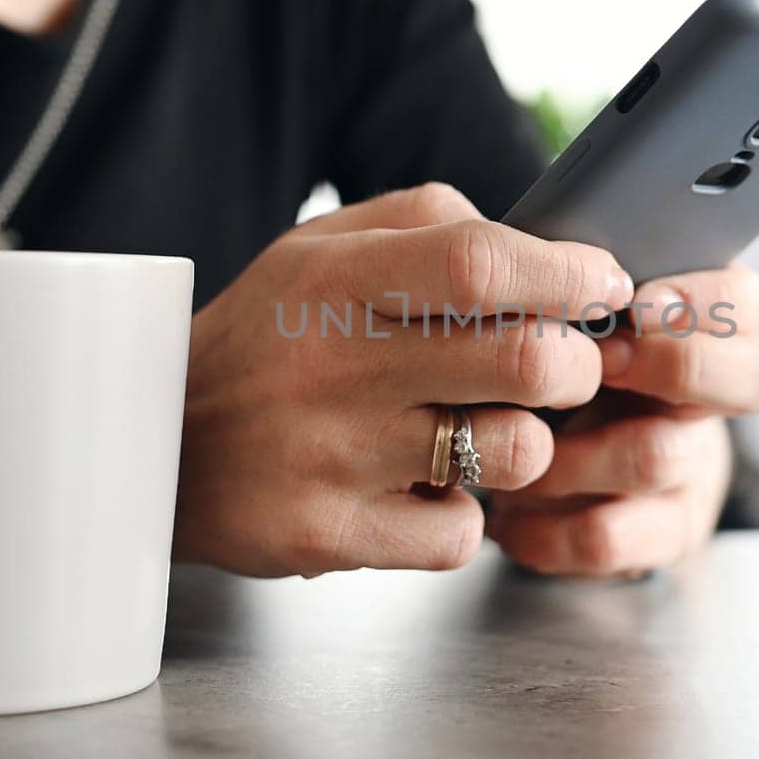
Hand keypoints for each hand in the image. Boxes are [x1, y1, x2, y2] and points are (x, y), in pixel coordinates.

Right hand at [173, 184, 633, 577]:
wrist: (156, 447)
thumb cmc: (265, 337)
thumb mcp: (320, 248)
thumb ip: (429, 224)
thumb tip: (543, 249)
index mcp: (336, 280)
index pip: (479, 263)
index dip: (564, 273)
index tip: (602, 283)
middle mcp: (334, 365)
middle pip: (526, 360)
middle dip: (578, 363)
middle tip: (566, 365)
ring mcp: (333, 458)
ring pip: (513, 452)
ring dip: (527, 440)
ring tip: (486, 426)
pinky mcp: (330, 535)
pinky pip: (461, 533)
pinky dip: (464, 512)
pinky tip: (425, 485)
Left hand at [487, 264, 758, 576]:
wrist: (510, 461)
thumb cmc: (530, 361)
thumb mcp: (543, 312)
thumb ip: (554, 275)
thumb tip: (529, 248)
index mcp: (694, 326)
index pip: (750, 301)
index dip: (704, 301)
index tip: (636, 302)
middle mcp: (709, 397)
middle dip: (679, 365)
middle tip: (603, 362)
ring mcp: (690, 468)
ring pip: (659, 455)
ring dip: (572, 448)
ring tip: (513, 444)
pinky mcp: (657, 534)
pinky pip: (611, 536)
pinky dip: (547, 525)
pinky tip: (507, 515)